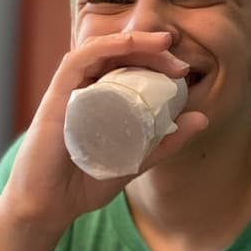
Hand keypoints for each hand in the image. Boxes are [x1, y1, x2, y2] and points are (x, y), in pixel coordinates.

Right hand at [3, 31, 207, 235]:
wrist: (48, 207)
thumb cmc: (85, 182)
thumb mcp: (137, 160)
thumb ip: (165, 142)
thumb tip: (202, 118)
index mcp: (100, 99)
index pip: (128, 66)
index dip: (157, 60)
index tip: (184, 69)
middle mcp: (83, 89)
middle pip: (117, 55)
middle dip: (151, 49)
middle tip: (180, 60)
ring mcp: (69, 91)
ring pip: (100, 50)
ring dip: (133, 42)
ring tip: (163, 44)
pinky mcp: (55, 96)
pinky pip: (77, 61)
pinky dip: (103, 48)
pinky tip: (128, 45)